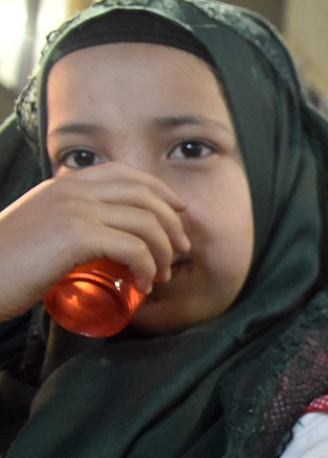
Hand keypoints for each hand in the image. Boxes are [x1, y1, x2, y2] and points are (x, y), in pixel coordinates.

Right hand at [0, 162, 188, 321]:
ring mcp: (75, 210)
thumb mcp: (39, 227)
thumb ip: (66, 221)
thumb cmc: (5, 262)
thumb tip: (101, 239)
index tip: (178, 212)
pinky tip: (143, 284)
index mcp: (63, 184)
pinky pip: (134, 247)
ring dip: (164, 252)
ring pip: (146, 223)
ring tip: (160, 275)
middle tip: (180, 251)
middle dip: (172, 224)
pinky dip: (147, 267)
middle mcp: (72, 190)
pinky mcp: (77, 236)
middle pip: (145, 196)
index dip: (159, 189)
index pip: (124, 173)